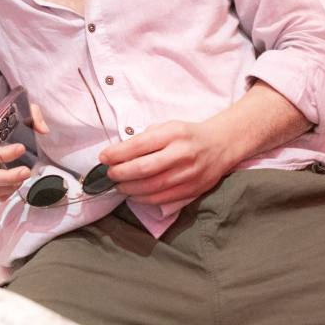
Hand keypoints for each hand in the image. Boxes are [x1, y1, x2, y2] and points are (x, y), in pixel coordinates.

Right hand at [0, 103, 48, 201]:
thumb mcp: (9, 113)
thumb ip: (29, 115)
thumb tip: (44, 130)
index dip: (3, 154)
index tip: (22, 148)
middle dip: (7, 177)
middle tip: (26, 171)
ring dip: (9, 186)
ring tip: (24, 176)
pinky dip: (7, 193)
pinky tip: (18, 183)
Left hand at [99, 118, 232, 204]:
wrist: (221, 145)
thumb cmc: (188, 135)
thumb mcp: (168, 126)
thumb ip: (146, 138)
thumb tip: (120, 153)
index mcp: (173, 133)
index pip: (140, 145)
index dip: (118, 153)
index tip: (104, 157)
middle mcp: (182, 154)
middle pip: (145, 168)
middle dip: (121, 173)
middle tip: (109, 174)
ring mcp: (189, 173)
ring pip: (153, 186)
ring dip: (130, 188)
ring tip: (118, 185)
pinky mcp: (193, 189)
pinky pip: (164, 198)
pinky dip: (145, 199)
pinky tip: (134, 195)